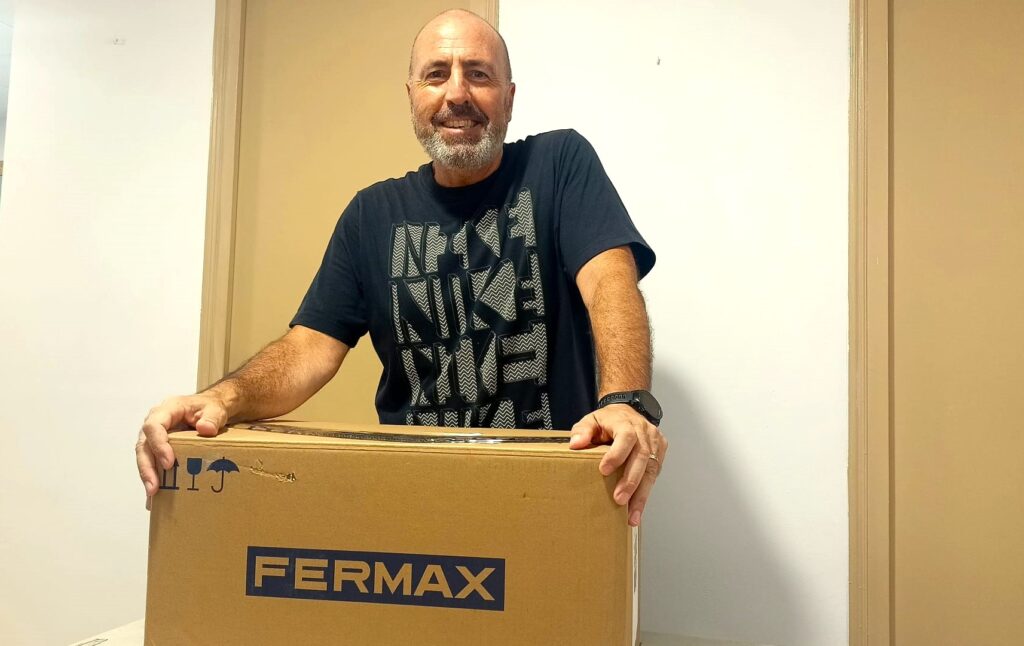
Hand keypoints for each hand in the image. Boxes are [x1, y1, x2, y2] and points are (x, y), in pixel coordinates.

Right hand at [136, 393, 228, 508]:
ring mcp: (155, 435)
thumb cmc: (210, 407)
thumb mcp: (215, 409)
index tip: (169, 463)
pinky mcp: (158, 447)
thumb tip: (205, 429)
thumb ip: (212, 418)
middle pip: (144, 445)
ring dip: (147, 475)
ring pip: (144, 456)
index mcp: (167, 409)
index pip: (154, 426)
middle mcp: (156, 422)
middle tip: (154, 487)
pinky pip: (152, 462)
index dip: (158, 445)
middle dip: (147, 467)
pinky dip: (154, 478)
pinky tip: (155, 497)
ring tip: (153, 494)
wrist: (211, 408)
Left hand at [569, 404, 667, 526]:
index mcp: (626, 423)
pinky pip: (654, 475)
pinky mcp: (660, 453)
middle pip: (642, 457)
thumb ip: (582, 430)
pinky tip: (637, 509)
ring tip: (632, 515)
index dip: (617, 454)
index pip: (626, 437)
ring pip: (651, 470)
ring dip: (641, 495)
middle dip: (631, 481)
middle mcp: (644, 432)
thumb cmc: (609, 420)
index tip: (604, 470)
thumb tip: (575, 444)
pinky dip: (645, 493)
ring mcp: (655, 443)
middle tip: (619, 499)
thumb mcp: (591, 420)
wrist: (628, 412)